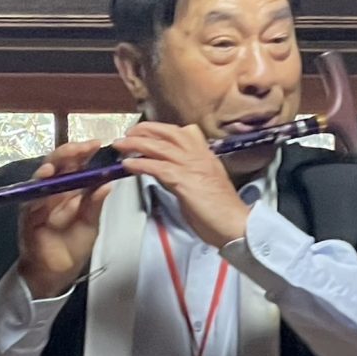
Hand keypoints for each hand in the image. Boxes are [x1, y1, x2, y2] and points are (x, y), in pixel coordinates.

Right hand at [17, 140, 111, 298]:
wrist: (57, 273)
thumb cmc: (72, 246)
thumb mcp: (91, 223)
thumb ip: (96, 203)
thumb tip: (108, 182)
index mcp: (69, 189)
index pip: (75, 164)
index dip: (83, 152)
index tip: (97, 144)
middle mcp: (52, 191)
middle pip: (56, 164)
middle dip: (67, 154)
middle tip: (82, 148)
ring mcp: (38, 203)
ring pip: (40, 179)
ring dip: (49, 170)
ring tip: (57, 165)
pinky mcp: (28, 218)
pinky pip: (32, 203)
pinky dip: (39, 195)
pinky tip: (47, 188)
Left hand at [115, 122, 250, 247]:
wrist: (236, 225)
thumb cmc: (222, 212)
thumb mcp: (205, 184)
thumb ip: (188, 174)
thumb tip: (167, 172)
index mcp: (206, 156)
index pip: (183, 132)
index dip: (162, 130)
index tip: (147, 132)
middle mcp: (199, 156)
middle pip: (169, 133)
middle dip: (145, 130)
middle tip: (128, 133)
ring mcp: (192, 167)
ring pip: (160, 147)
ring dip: (136, 144)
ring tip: (121, 145)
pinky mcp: (184, 182)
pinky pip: (157, 168)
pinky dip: (140, 164)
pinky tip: (128, 165)